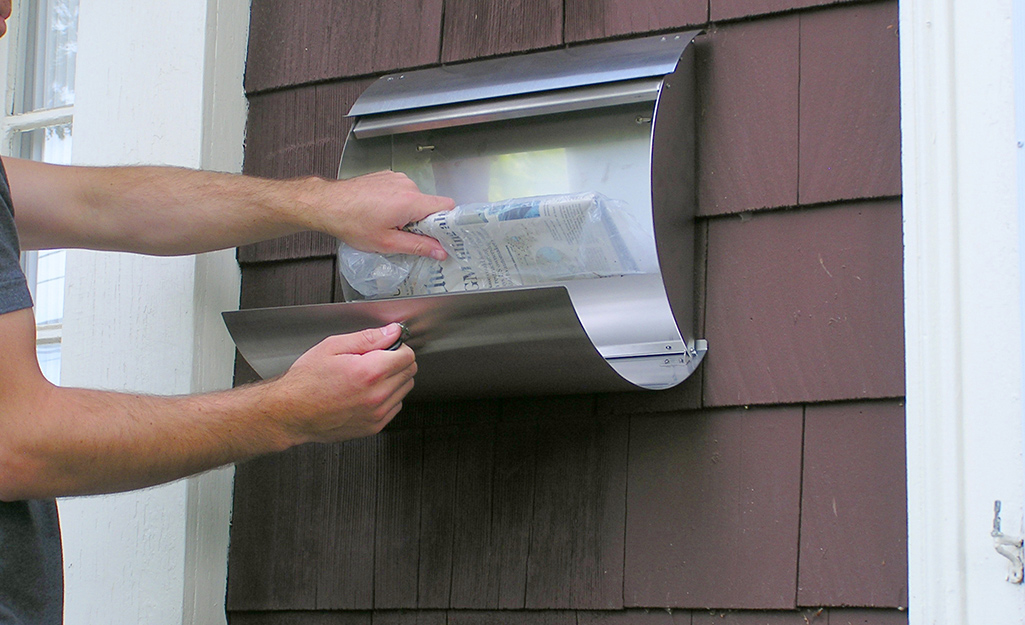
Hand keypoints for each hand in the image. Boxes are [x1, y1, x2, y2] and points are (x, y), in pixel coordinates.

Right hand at [268, 323, 416, 444]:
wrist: (291, 412)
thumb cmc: (306, 381)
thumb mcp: (332, 347)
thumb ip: (368, 338)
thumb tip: (392, 332)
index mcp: (369, 372)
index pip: (408, 355)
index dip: (398, 347)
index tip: (387, 347)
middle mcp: (376, 395)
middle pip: (410, 372)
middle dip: (397, 362)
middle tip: (375, 360)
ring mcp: (376, 414)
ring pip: (405, 389)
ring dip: (394, 380)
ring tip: (368, 377)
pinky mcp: (373, 427)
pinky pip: (395, 407)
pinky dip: (388, 398)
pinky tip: (367, 392)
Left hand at [309, 170, 453, 259]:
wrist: (327, 204)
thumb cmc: (351, 222)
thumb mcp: (387, 243)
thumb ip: (418, 247)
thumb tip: (439, 251)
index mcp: (410, 200)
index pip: (447, 205)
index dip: (446, 222)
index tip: (438, 236)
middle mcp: (406, 185)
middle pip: (429, 204)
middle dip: (421, 221)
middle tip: (403, 235)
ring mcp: (395, 178)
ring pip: (414, 198)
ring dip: (407, 212)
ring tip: (387, 223)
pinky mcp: (385, 176)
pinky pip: (401, 191)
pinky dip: (396, 203)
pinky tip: (380, 213)